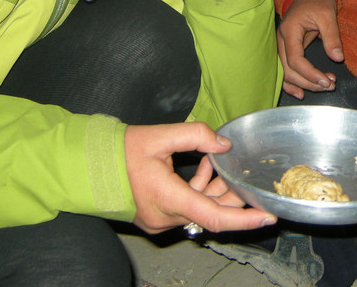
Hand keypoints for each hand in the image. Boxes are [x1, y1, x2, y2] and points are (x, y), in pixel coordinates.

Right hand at [124, 122, 275, 234]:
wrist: (88, 166)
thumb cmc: (120, 151)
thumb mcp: (160, 136)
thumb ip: (196, 135)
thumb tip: (224, 144)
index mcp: (168, 199)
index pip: (215, 217)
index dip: (245, 219)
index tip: (268, 215)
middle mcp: (166, 217)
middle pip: (212, 212)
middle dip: (232, 194)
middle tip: (245, 175)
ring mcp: (160, 221)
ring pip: (200, 210)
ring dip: (214, 189)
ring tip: (216, 162)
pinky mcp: (156, 218)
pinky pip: (187, 208)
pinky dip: (199, 191)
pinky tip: (202, 168)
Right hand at [276, 0, 341, 98]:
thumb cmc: (317, 1)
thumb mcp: (328, 15)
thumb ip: (332, 37)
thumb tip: (338, 58)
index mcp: (289, 31)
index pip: (295, 59)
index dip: (310, 73)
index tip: (326, 80)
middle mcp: (281, 40)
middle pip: (288, 70)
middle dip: (308, 82)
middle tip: (329, 85)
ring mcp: (282, 46)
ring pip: (285, 72)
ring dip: (302, 84)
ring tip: (323, 88)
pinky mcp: (287, 50)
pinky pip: (285, 69)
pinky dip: (292, 83)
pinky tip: (301, 93)